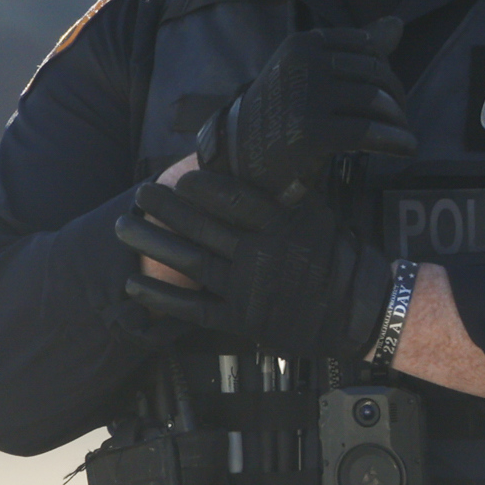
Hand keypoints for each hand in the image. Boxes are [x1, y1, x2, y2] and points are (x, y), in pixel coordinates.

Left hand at [114, 169, 394, 365]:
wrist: (359, 310)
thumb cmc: (337, 258)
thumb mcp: (314, 215)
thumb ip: (280, 195)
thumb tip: (249, 164)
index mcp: (280, 224)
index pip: (232, 198)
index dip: (200, 187)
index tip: (177, 177)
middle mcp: (260, 254)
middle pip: (201, 227)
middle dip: (165, 208)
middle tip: (140, 194)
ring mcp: (248, 289)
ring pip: (189, 262)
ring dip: (152, 244)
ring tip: (125, 226)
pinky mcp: (240, 319)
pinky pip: (192, 308)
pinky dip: (161, 298)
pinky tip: (133, 285)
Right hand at [194, 20, 415, 203]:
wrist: (242, 156)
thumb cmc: (282, 113)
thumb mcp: (309, 72)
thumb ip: (352, 50)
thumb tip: (397, 24)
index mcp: (304, 43)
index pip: (367, 46)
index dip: (386, 71)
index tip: (389, 94)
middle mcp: (305, 63)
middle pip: (375, 73)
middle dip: (396, 97)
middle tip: (400, 119)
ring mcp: (307, 96)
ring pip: (375, 101)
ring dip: (398, 121)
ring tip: (404, 135)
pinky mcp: (312, 131)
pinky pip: (368, 132)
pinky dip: (394, 140)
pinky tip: (405, 148)